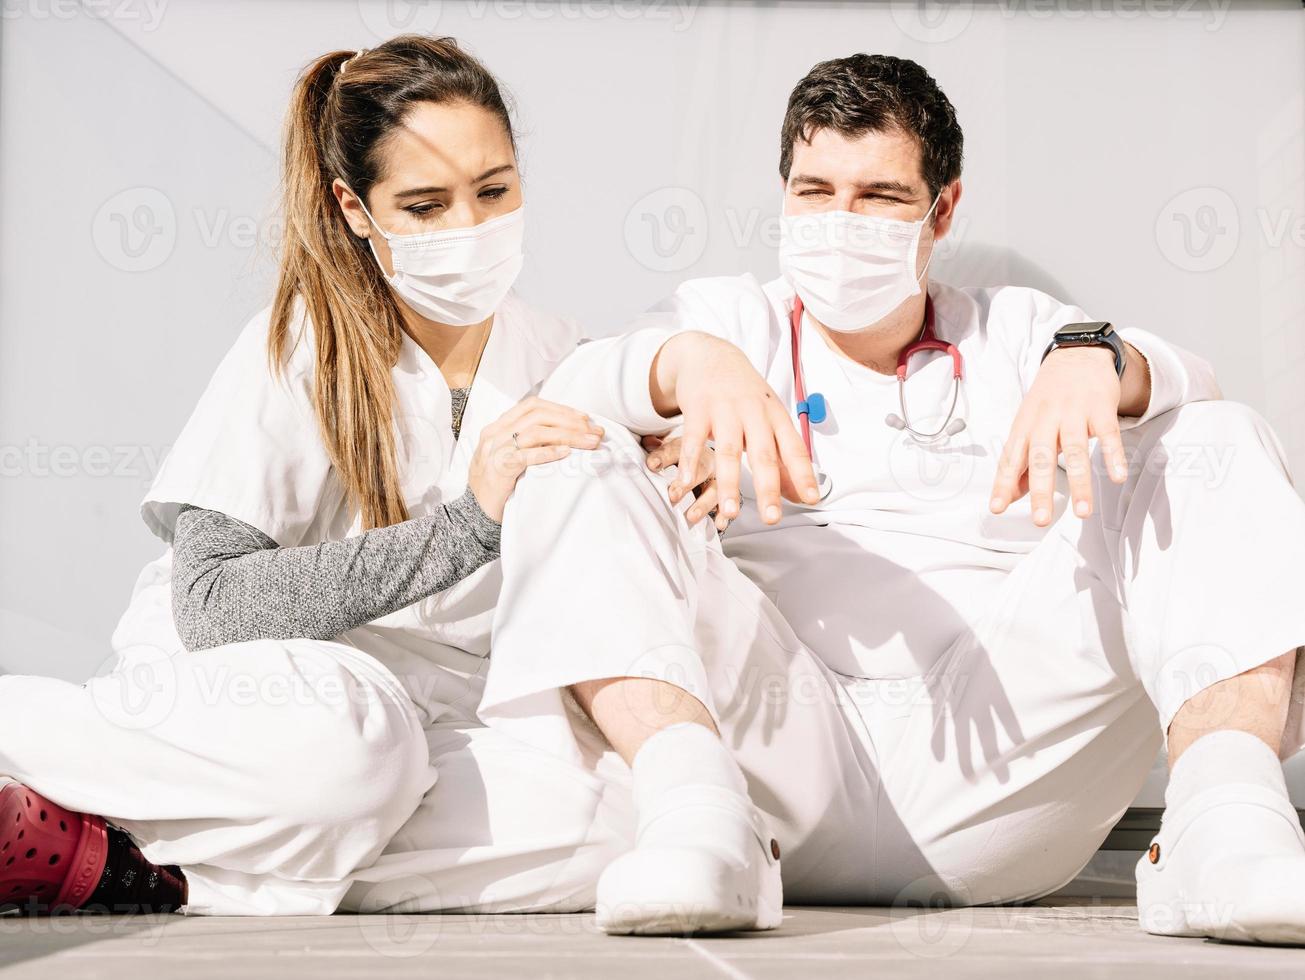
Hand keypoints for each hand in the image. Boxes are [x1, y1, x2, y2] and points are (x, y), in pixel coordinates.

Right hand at [469, 396, 603, 521]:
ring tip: (589, 442)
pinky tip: (566, 453)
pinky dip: (547, 453)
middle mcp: (495, 434)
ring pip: (534, 432)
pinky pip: (524, 456)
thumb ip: (530, 443)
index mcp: (499, 426)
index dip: (560, 408)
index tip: (584, 418)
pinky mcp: (497, 470)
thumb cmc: (498, 485)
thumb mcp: (512, 456)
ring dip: (567, 435)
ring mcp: (494, 451)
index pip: (532, 406)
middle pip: (537, 416)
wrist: (474, 514)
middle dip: (570, 421)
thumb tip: (567, 435)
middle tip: (594, 431)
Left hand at [643, 435, 727, 530]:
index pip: (675, 450)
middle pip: (699, 469)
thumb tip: (647, 442)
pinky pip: (727, 504)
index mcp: (691, 444)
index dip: (663, 457)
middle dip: (686, 483)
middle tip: (673, 495)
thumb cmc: (686, 453)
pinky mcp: (727, 492)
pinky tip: (719, 523)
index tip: (652, 465)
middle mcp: (707, 460)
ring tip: (692, 516)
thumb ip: (660, 448)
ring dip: (703, 503)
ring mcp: (719, 476)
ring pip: (714, 489)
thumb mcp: (672, 447)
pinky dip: (723, 514)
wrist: (716, 452)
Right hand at [652, 332, 819, 525]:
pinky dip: (690, 461)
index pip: (794, 448)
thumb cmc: (745, 395)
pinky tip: (686, 482)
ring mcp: (724, 410)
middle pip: (763, 454)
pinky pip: (693, 439)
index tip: (812, 500)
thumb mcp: (769, 419)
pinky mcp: (697, 408)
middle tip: (772, 518)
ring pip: (728, 451)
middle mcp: (753, 412)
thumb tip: (802, 496)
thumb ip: (783, 458)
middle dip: (768, 488)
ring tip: (729, 512)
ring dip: (729, 483)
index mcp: (775, 416)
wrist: (711, 355)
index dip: (803, 474)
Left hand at [989, 347, 1130, 526]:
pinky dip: (1114, 456)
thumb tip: (1007, 497)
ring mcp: (1074, 412)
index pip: (1011, 458)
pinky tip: (1117, 478)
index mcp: (1025, 425)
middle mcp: (1046, 419)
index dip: (1003, 483)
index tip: (997, 508)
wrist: (1077, 355)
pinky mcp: (1101, 407)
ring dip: (1081, 483)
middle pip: (1041, 458)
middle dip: (1041, 490)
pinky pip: (1109, 434)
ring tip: (1083, 513)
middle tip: (1041, 520)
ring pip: (1076, 450)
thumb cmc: (1048, 399)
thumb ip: (1019, 462)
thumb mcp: (1028, 425)